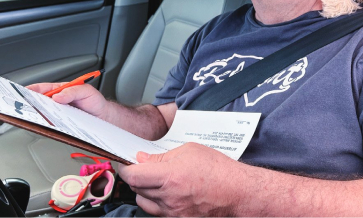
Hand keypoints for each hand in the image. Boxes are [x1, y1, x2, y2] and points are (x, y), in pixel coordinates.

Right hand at [26, 82, 108, 118]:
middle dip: (30, 104)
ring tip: (34, 116)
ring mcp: (58, 113)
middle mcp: (57, 101)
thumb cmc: (95, 101)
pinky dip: (47, 125)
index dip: (31, 90)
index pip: (42, 88)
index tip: (23, 93)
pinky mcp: (61, 124)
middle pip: (39, 102)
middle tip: (25, 106)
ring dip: (38, 115)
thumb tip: (58, 96)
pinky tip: (46, 125)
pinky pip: (51, 124)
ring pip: (43, 114)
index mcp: (60, 90)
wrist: (104, 116)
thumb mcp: (87, 91)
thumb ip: (73, 91)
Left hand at [118, 143, 243, 216]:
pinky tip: (167, 192)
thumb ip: (162, 156)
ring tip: (156, 180)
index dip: (125, 169)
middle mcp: (168, 198)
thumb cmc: (218, 169)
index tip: (123, 163)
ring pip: (144, 203)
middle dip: (136, 177)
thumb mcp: (190, 151)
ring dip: (144, 191)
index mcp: (170, 177)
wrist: (238, 192)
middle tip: (143, 167)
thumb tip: (143, 159)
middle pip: (136, 190)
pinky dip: (156, 202)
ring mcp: (173, 213)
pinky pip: (158, 212)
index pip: (133, 176)